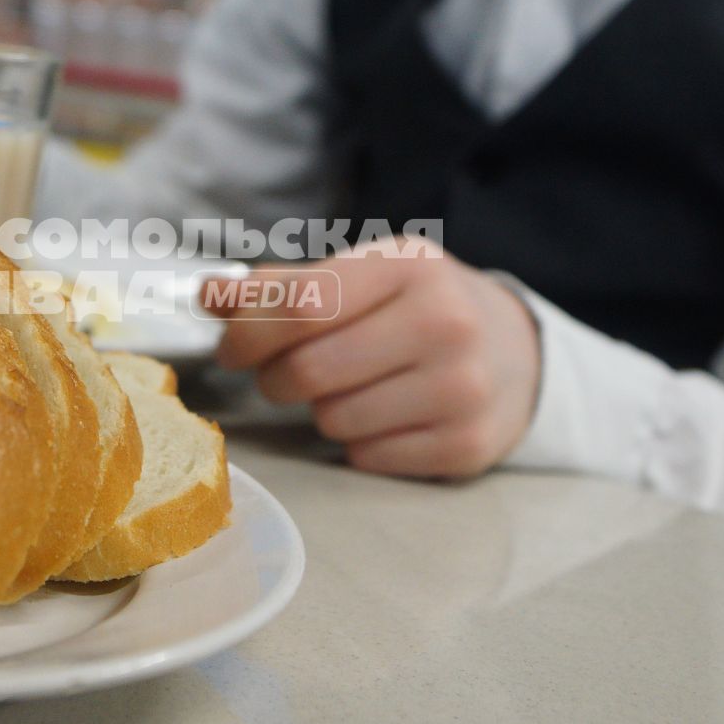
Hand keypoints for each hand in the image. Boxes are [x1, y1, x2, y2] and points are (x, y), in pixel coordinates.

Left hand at [210, 240, 541, 477]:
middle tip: (286, 374)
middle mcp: (444, 322)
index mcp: (409, 266)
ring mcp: (462, 388)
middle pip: (309, 369)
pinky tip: (385, 416)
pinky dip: (359, 443)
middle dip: (277, 378)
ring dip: (322, 411)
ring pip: (333, 420)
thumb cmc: (417, 308)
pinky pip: (367, 457)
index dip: (248, 333)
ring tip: (349, 389)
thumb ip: (281, 287)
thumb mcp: (361, 276)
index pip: (302, 304)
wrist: (515, 351)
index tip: (231, 350)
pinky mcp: (467, 444)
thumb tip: (209, 295)